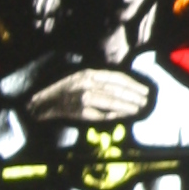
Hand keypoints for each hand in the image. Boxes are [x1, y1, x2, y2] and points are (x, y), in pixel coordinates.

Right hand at [27, 65, 148, 126]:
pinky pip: (102, 113)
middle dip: (133, 95)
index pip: (115, 78)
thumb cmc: (65, 91)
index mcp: (88, 74)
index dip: (132, 84)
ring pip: (111, 101)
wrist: (43, 103)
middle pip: (115, 89)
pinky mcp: (80, 111)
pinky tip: (124, 115)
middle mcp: (86, 84)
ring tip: (139, 108)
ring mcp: (83, 98)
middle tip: (145, 100)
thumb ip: (99, 82)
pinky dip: (114, 114)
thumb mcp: (81, 79)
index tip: (144, 89)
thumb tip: (122, 89)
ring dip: (127, 105)